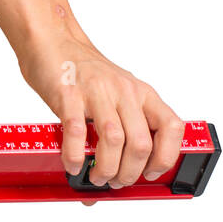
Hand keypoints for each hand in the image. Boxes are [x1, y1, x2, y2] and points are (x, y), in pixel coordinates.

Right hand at [19, 34, 184, 188]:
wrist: (51, 40)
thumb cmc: (81, 71)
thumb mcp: (113, 93)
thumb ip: (119, 125)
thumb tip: (114, 167)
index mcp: (141, 93)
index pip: (171, 128)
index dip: (165, 157)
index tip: (150, 172)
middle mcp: (124, 91)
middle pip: (140, 143)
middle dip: (128, 173)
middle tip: (115, 181)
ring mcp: (97, 92)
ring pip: (114, 140)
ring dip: (106, 168)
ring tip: (96, 177)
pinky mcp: (68, 94)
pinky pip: (77, 131)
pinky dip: (75, 155)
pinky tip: (72, 164)